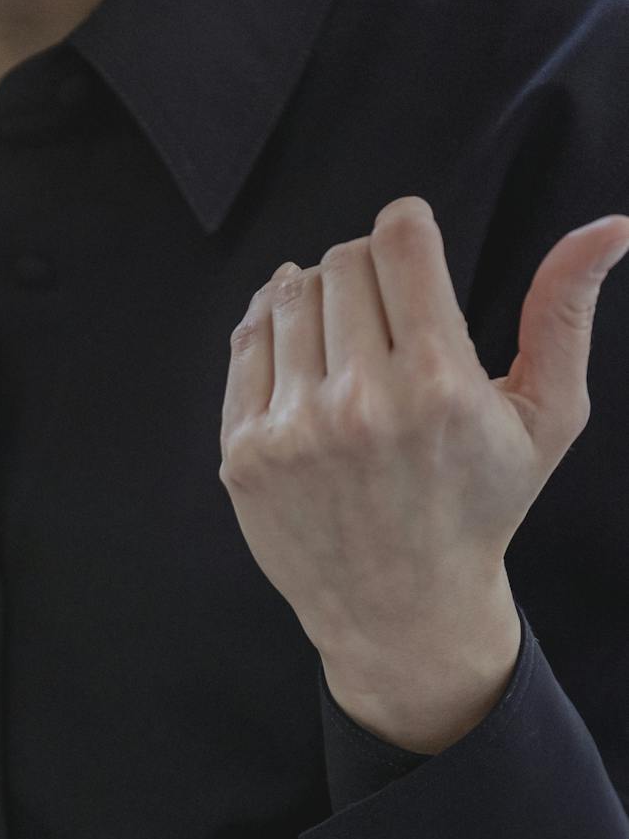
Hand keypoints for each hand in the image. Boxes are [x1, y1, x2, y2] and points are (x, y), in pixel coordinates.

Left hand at [221, 199, 628, 753]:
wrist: (402, 611)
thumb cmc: (479, 510)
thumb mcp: (545, 418)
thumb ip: (564, 313)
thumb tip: (608, 227)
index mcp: (438, 381)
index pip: (399, 236)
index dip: (408, 232)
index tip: (413, 256)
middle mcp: (360, 403)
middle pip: (343, 260)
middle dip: (368, 272)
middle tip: (385, 317)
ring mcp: (293, 432)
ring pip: (291, 295)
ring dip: (318, 300)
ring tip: (345, 340)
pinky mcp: (245, 455)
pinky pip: (247, 345)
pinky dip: (271, 333)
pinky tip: (302, 358)